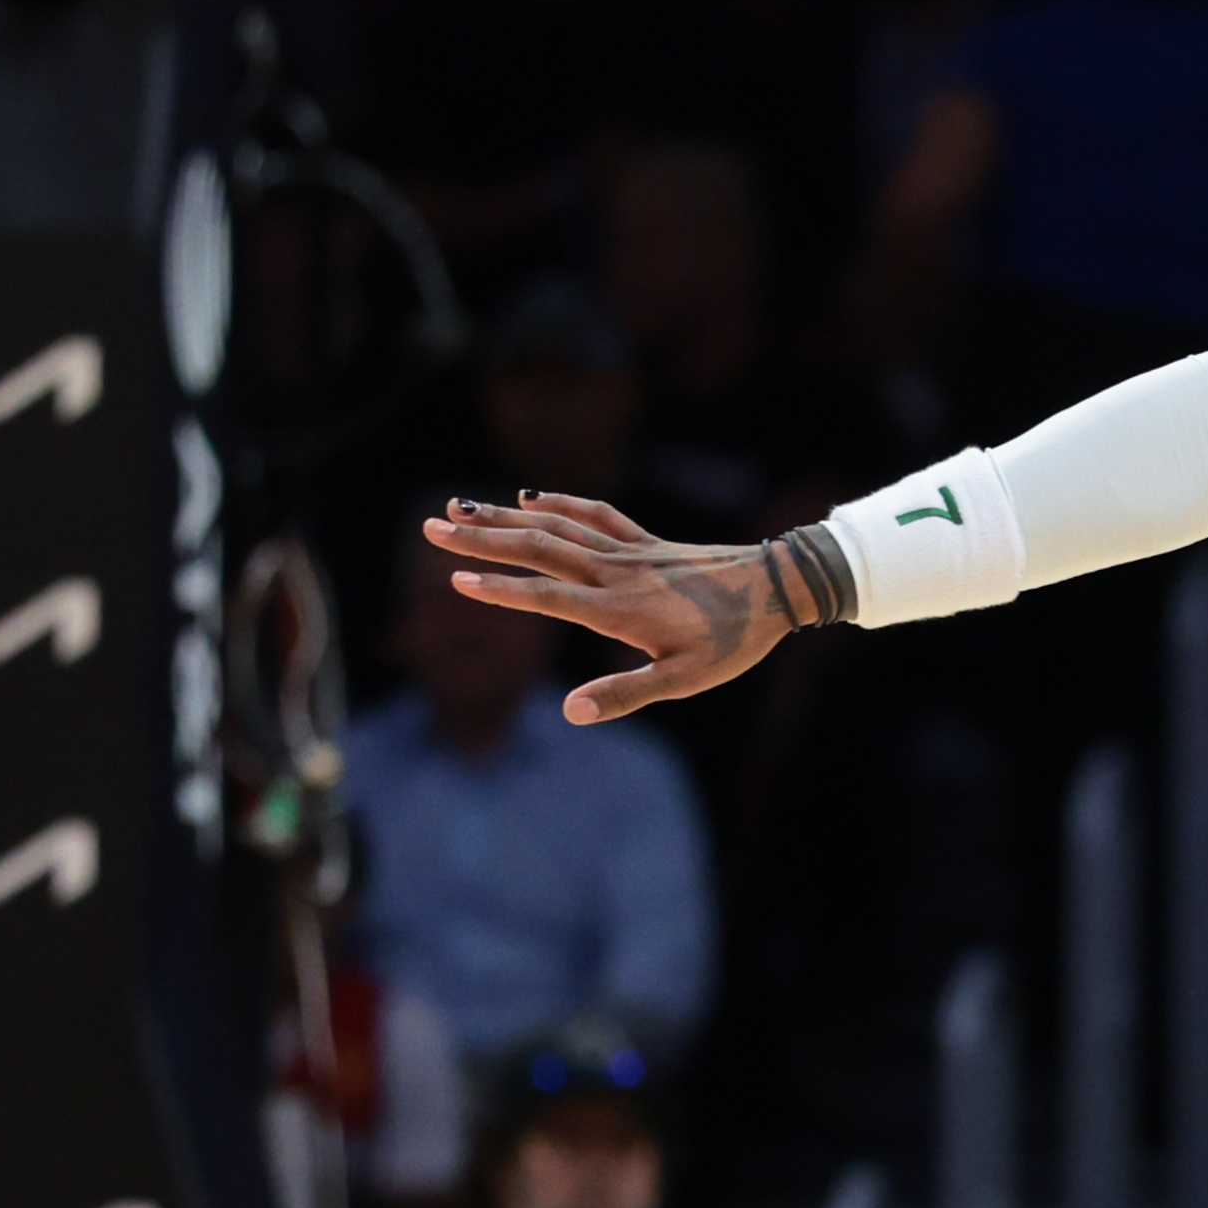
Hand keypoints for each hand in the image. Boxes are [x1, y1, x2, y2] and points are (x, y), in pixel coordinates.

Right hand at [419, 491, 822, 721]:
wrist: (777, 590)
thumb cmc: (732, 643)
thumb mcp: (683, 680)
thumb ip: (625, 694)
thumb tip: (570, 712)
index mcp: (617, 610)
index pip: (546, 596)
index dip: (501, 589)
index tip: (457, 579)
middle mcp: (614, 573)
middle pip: (537, 549)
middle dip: (482, 539)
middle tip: (430, 526)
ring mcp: (628, 551)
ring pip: (556, 525)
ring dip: (505, 515)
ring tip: (459, 506)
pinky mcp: (645, 540)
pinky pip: (594, 513)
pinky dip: (559, 502)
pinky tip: (530, 496)